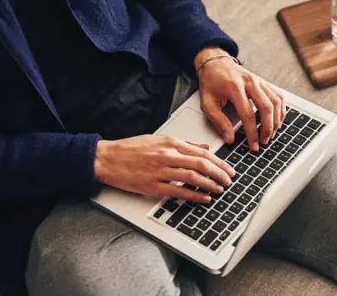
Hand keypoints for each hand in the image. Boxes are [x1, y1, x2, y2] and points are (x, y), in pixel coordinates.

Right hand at [94, 135, 234, 202]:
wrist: (107, 158)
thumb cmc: (131, 149)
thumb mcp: (159, 139)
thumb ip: (184, 143)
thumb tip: (204, 146)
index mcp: (170, 143)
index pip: (202, 152)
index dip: (219, 162)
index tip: (228, 169)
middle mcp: (167, 155)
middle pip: (201, 164)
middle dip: (219, 173)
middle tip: (229, 180)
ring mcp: (160, 171)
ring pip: (192, 178)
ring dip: (210, 185)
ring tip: (220, 189)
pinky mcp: (152, 186)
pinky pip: (178, 192)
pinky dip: (194, 196)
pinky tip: (204, 198)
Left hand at [195, 47, 285, 150]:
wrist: (215, 63)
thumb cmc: (211, 82)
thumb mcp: (207, 103)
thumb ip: (218, 121)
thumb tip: (229, 139)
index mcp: (234, 87)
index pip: (248, 114)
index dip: (252, 133)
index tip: (253, 145)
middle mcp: (250, 82)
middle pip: (266, 108)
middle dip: (267, 128)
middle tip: (264, 141)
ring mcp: (259, 81)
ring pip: (276, 102)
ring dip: (276, 121)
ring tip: (270, 134)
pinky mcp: (264, 82)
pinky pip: (278, 96)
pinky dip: (280, 110)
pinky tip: (276, 120)